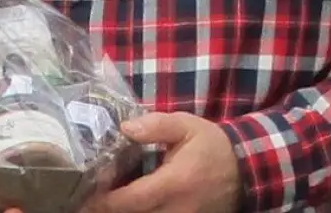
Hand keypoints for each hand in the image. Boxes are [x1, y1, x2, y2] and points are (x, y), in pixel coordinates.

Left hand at [85, 112, 241, 212]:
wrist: (246, 170)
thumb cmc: (212, 146)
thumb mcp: (186, 126)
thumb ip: (156, 125)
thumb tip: (125, 128)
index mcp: (174, 184)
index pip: (130, 200)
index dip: (103, 202)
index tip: (83, 195)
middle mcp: (176, 210)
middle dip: (107, 210)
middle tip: (86, 198)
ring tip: (103, 201)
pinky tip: (127, 204)